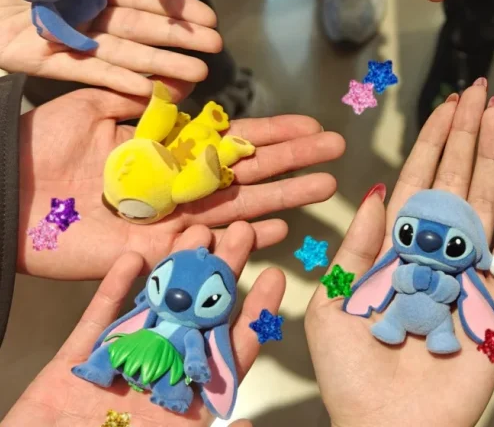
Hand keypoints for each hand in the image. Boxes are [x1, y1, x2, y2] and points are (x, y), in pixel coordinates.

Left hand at [0, 0, 221, 95]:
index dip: (175, 6)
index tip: (207, 16)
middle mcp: (79, 6)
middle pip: (138, 26)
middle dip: (178, 38)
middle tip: (214, 48)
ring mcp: (59, 34)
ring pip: (119, 52)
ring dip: (158, 64)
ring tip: (196, 74)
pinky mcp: (35, 58)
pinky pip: (82, 70)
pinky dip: (116, 79)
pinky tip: (149, 87)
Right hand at [4, 223, 283, 425]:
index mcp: (184, 401)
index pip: (230, 351)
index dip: (255, 313)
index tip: (275, 276)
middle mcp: (157, 375)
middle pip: (197, 316)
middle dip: (220, 274)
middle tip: (241, 232)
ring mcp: (118, 364)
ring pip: (153, 308)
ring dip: (172, 271)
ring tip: (194, 233)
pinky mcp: (77, 362)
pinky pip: (98, 319)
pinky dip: (113, 289)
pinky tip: (131, 257)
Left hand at [18, 85, 343, 278]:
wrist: (7, 193)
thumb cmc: (45, 145)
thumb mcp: (95, 102)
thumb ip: (143, 96)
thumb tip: (187, 85)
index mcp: (172, 147)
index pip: (236, 137)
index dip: (276, 130)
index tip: (312, 123)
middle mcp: (183, 182)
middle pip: (252, 170)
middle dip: (297, 159)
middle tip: (339, 150)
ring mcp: (174, 217)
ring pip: (242, 204)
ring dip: (286, 195)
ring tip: (327, 186)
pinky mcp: (157, 249)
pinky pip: (210, 245)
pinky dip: (245, 238)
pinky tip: (279, 229)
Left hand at [305, 82, 493, 426]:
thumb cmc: (351, 372)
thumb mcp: (335, 300)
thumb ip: (358, 243)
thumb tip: (379, 187)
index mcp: (395, 246)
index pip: (419, 178)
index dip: (434, 139)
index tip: (448, 104)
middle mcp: (434, 250)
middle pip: (455, 177)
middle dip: (467, 133)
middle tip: (480, 91)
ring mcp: (466, 271)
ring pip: (483, 199)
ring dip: (493, 156)